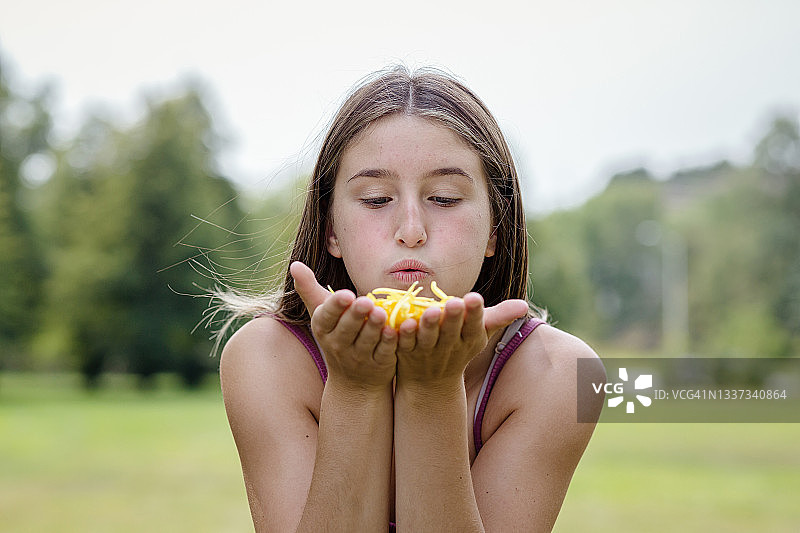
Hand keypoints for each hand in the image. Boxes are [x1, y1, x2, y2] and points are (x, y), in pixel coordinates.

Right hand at [290, 261, 397, 388]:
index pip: (326, 317)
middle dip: (355, 315)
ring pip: (366, 341)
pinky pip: (384, 353)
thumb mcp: (321, 315)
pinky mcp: (379, 365)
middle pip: (346, 330)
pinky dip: (389, 343)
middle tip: (366, 301)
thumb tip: (294, 264)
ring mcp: (359, 358)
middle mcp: (338, 345)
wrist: (353, 382)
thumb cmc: (336, 336)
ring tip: (381, 313)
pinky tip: (396, 331)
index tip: (346, 295)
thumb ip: (309, 289)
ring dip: (373, 327)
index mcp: (323, 329)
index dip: (335, 307)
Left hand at [395, 292, 528, 385]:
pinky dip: (403, 335)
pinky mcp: (405, 352)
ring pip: (427, 338)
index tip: (474, 298)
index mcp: (468, 340)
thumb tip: (524, 306)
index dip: (474, 314)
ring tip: (431, 311)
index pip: (474, 326)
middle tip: (455, 302)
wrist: (431, 382)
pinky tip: (402, 323)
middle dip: (454, 318)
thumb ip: (500, 316)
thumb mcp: (480, 333)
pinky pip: (404, 343)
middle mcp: (449, 347)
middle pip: (451, 332)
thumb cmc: (459, 346)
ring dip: (429, 326)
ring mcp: (426, 351)